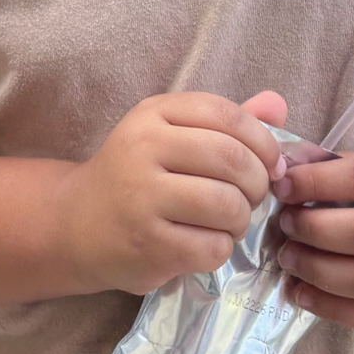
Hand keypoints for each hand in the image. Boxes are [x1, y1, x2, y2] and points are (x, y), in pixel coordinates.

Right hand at [59, 91, 288, 296]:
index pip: (227, 115)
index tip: (269, 164)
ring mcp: (142, 197)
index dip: (263, 141)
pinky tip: (203, 244)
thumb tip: (277, 105)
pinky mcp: (146, 243)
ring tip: (226, 223)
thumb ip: (224, 122)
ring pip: (228, 205)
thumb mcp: (172, 137)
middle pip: (233, 159)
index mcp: (153, 114)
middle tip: (250, 198)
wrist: (75, 225)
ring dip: (241, 219)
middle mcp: (143, 149)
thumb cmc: (135, 178)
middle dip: (257, 184)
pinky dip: (220, 249)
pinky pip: (212, 246)